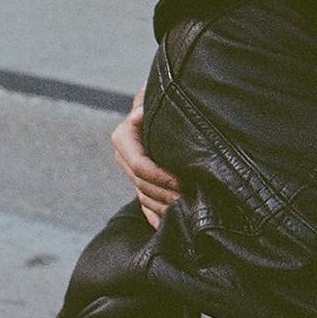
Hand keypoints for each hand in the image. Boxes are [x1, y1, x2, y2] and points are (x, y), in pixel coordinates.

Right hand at [112, 87, 180, 227]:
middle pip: (143, 185)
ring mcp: (132, 170)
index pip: (139, 165)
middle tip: (192, 200)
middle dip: (167, 195)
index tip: (182, 182)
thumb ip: (149, 102)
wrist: (167, 99)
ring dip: (164, 207)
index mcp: (125, 136)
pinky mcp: (143, 180)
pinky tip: (170, 226)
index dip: (160, 177)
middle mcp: (125, 155)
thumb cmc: (169, 91)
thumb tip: (139, 114)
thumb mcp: (158, 92)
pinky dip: (156, 216)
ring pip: (144, 197)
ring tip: (187, 212)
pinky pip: (145, 204)